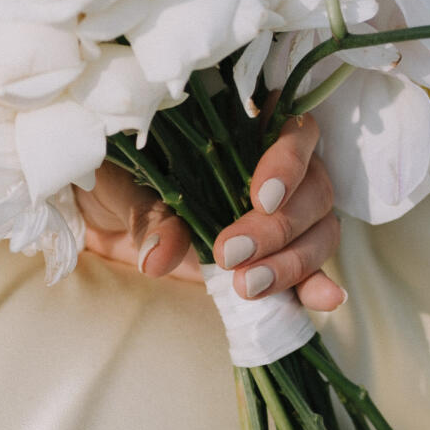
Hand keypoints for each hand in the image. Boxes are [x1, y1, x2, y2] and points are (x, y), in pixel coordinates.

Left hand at [75, 112, 345, 312]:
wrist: (105, 214)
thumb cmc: (121, 177)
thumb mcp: (126, 184)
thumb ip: (150, 215)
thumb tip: (159, 258)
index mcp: (248, 129)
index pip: (295, 134)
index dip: (288, 164)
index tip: (260, 198)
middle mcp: (278, 167)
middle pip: (313, 190)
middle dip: (278, 227)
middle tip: (231, 252)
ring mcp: (284, 213)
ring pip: (319, 230)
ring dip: (292, 261)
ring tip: (249, 285)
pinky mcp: (276, 254)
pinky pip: (311, 268)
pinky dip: (316, 285)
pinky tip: (325, 300)